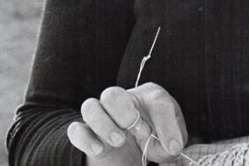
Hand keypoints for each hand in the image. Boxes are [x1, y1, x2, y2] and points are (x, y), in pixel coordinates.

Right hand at [67, 82, 187, 163]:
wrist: (136, 156)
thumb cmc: (156, 141)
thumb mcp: (170, 140)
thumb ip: (172, 138)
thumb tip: (173, 147)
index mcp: (147, 98)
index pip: (156, 98)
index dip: (165, 122)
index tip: (171, 146)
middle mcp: (122, 102)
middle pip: (112, 93)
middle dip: (123, 112)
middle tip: (137, 130)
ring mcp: (102, 118)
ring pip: (89, 106)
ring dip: (103, 124)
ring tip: (119, 141)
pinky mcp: (87, 136)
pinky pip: (75, 130)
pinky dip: (85, 139)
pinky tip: (100, 150)